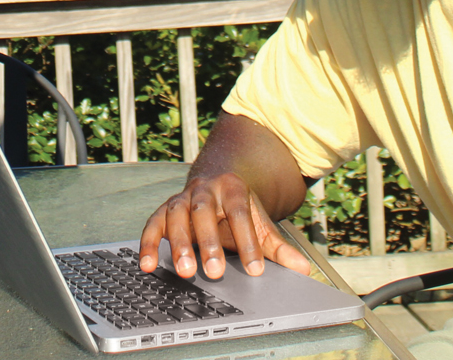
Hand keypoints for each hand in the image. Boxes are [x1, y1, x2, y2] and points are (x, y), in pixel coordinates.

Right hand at [139, 171, 311, 279]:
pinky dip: (148, 244)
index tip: (256, 270)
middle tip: (215, 272)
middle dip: (209, 243)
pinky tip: (148, 266)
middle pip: (205, 214)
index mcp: (232, 189)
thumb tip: (304, 268)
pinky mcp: (163, 211)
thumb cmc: (237, 208)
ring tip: (186, 272)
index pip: (240, 214)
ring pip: (176, 217)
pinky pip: (152, 225)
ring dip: (178, 245)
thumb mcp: (259, 222)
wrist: (215, 179)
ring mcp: (181, 199)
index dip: (248, 242)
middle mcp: (204, 190)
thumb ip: (277, 246)